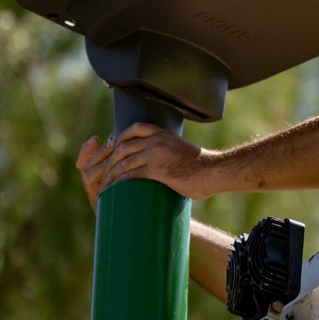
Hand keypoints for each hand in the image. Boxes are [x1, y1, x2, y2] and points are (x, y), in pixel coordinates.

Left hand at [75, 123, 215, 208]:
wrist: (213, 172)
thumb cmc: (201, 166)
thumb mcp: (180, 149)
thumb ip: (167, 150)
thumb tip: (160, 161)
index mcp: (163, 133)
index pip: (134, 128)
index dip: (120, 138)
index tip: (114, 149)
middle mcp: (157, 140)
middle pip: (123, 146)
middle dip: (110, 160)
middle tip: (105, 172)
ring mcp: (156, 154)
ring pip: (124, 162)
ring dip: (111, 174)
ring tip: (105, 185)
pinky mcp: (157, 169)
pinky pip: (131, 175)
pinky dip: (119, 183)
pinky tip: (115, 190)